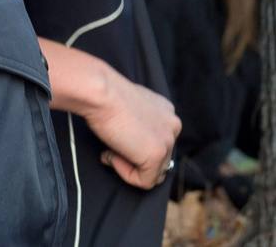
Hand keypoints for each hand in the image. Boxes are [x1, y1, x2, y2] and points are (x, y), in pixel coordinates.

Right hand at [83, 73, 180, 189]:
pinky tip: (112, 154)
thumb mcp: (130, 108)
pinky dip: (125, 173)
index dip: (136, 148)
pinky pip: (144, 181)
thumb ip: (139, 125)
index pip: (160, 143)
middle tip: (111, 148)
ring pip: (153, 173)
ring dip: (129, 167)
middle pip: (160, 161)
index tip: (118, 139)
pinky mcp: (156, 155)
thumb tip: (132, 145)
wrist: (102, 93)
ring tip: (110, 150)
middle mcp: (173, 126)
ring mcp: (167, 141)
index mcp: (168, 113)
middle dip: (135, 160)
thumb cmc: (107, 96)